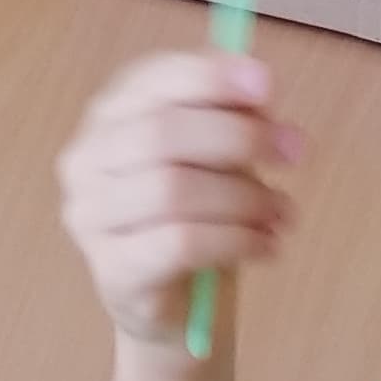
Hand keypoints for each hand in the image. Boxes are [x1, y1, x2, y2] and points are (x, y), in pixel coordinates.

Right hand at [57, 49, 301, 348]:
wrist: (178, 304)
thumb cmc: (199, 214)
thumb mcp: (219, 156)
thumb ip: (232, 118)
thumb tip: (262, 96)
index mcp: (110, 114)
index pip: (152, 80)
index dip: (210, 77)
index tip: (268, 85)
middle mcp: (87, 159)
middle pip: (161, 132)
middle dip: (238, 137)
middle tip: (294, 153)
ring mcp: (90, 217)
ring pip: (173, 190)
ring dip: (244, 197)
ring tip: (283, 212)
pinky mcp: (112, 271)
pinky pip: (180, 244)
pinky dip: (236, 239)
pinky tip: (266, 246)